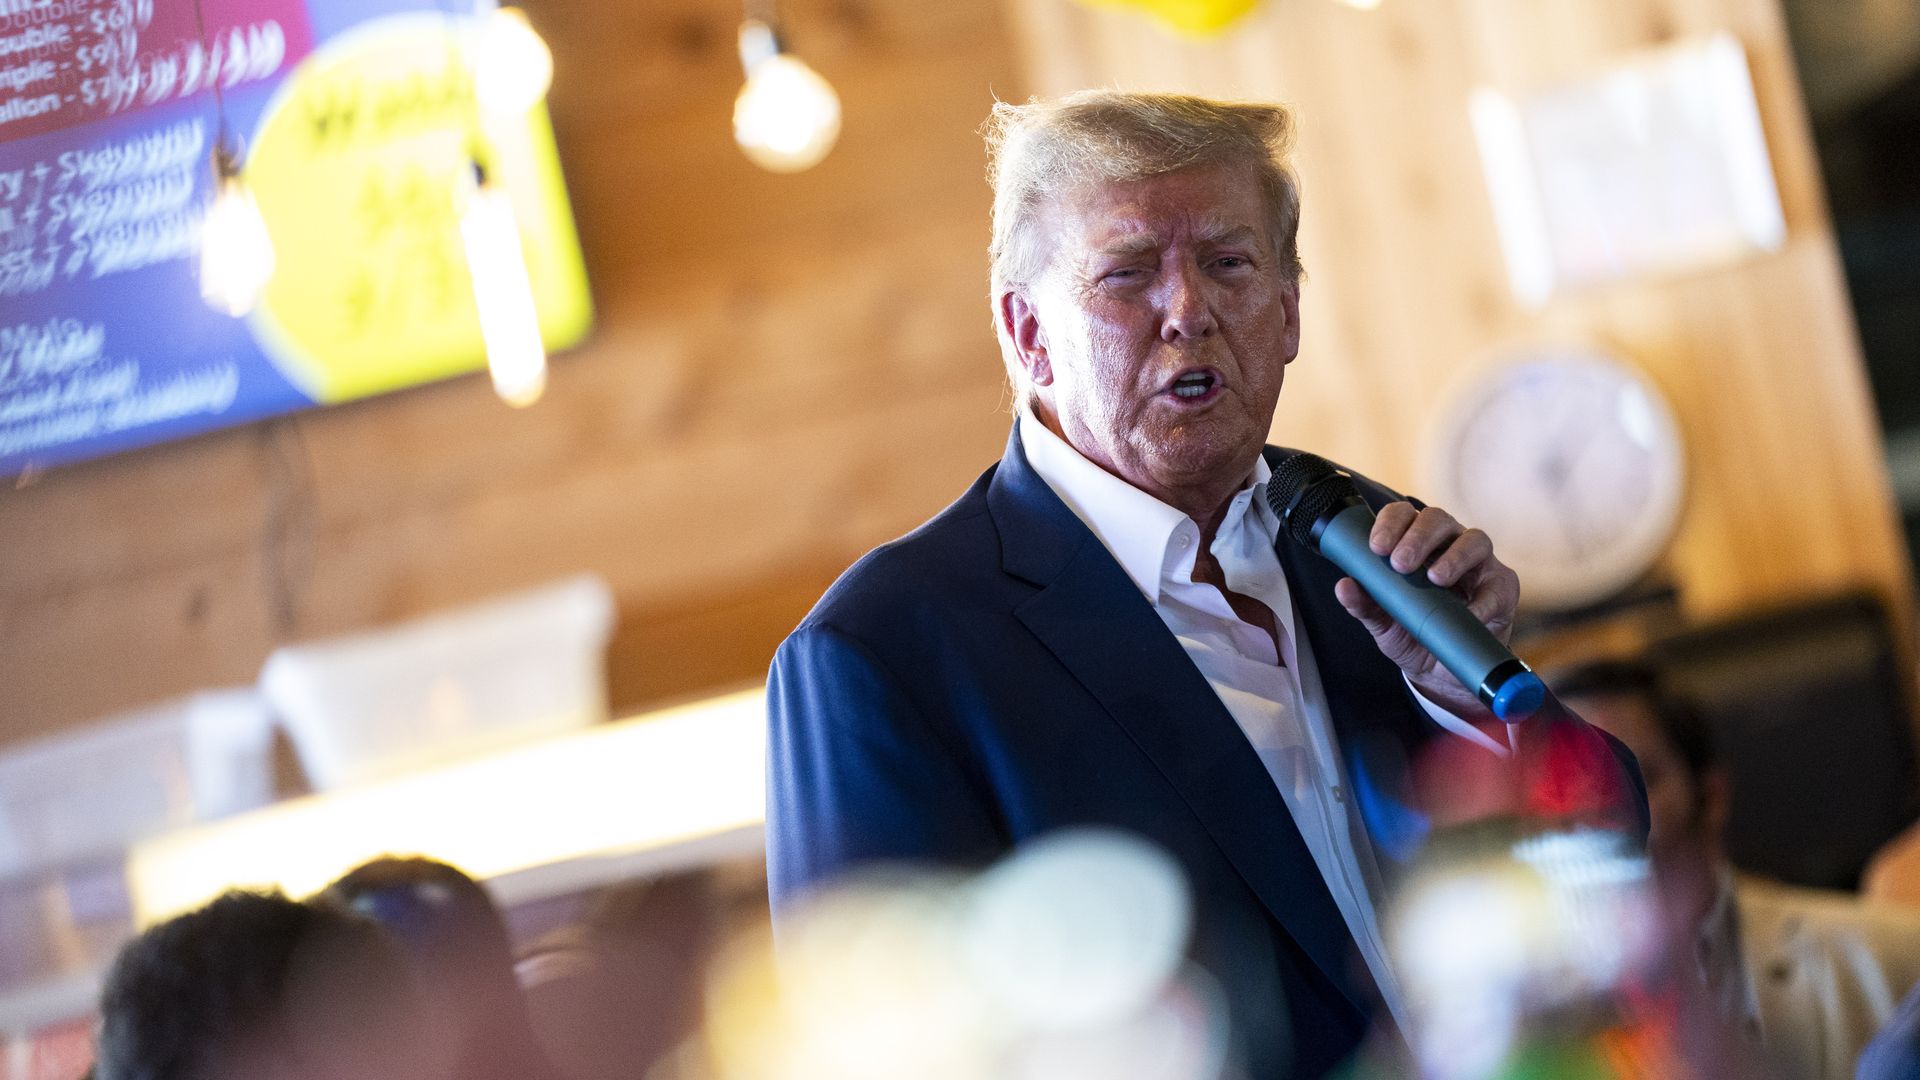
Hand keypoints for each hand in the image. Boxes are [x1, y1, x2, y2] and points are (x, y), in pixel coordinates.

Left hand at [1332, 502, 1518, 718]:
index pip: (1403, 515)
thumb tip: (1343, 586)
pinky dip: (1484, 598)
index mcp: (1415, 543)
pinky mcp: (1502, 588)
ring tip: (1436, 579)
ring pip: (1475, 539)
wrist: (1441, 674)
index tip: (1376, 547)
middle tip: (1400, 563)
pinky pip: (1498, 584)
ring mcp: (1479, 563)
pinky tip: (1469, 612)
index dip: (1390, 523)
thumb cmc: (1411, 634)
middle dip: (1418, 537)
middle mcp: (1448, 544)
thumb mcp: (1383, 623)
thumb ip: (1364, 604)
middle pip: (1438, 519)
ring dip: (1454, 556)